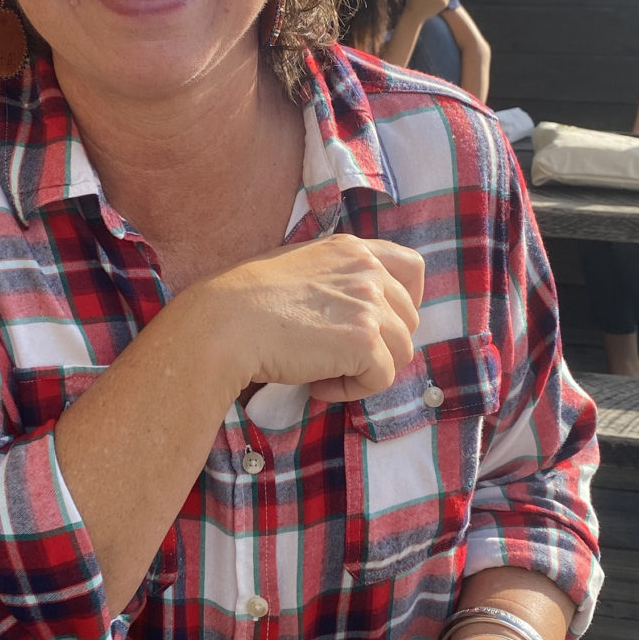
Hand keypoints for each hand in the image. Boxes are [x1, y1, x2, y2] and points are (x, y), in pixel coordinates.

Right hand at [199, 235, 424, 402]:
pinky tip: (317, 384)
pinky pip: (381, 379)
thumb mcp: (301, 268)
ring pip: (400, 353)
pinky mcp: (364, 342)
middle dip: (380, 346)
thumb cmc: (248, 301)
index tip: (382, 324)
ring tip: (322, 372)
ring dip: (365, 370)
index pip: (413, 267)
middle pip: (409, 320)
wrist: (225, 323)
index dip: (408, 301)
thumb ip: (337, 278)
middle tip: (337, 358)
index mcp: (353, 249)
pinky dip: (352, 390)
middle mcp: (368, 271)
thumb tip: (358, 314)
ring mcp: (370, 305)